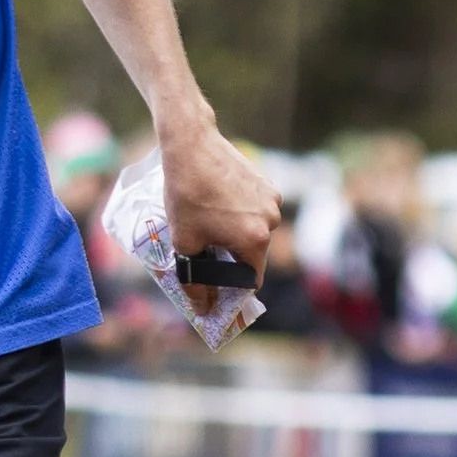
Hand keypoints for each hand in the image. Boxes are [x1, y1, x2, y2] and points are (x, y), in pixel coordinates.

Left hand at [159, 116, 279, 311]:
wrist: (191, 146)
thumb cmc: (186, 195)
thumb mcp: (184, 244)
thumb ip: (195, 281)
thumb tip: (203, 309)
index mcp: (255, 240)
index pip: (252, 279)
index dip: (234, 289)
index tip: (218, 290)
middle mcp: (272, 221)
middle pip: (254, 255)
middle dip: (231, 259)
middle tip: (206, 254)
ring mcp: (272, 201)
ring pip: (256, 231)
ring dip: (236, 235)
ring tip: (208, 224)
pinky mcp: (268, 184)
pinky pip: (256, 211)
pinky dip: (241, 215)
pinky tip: (216, 206)